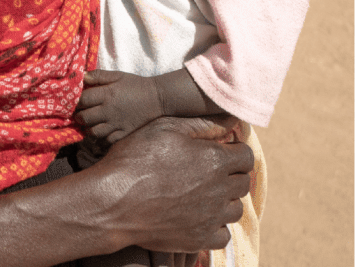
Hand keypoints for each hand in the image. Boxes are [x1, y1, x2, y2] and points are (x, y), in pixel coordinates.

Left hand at [77, 70, 163, 142]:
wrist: (156, 98)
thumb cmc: (135, 84)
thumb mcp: (117, 75)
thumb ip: (98, 75)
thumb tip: (81, 76)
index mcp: (106, 94)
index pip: (82, 100)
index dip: (74, 101)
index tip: (72, 100)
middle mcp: (109, 111)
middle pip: (84, 118)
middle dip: (78, 116)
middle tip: (79, 112)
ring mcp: (116, 124)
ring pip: (93, 132)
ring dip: (87, 128)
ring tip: (88, 123)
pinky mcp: (123, 133)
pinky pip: (107, 140)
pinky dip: (101, 138)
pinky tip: (100, 131)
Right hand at [88, 116, 253, 253]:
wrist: (113, 201)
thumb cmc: (135, 159)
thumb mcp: (164, 128)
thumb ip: (202, 124)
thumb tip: (232, 120)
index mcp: (215, 160)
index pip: (246, 156)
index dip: (234, 151)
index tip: (219, 152)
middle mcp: (219, 190)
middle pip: (243, 183)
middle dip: (230, 175)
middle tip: (206, 172)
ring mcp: (210, 218)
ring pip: (235, 210)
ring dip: (224, 201)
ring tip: (202, 194)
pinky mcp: (199, 240)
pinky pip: (223, 235)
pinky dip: (215, 226)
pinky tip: (198, 216)